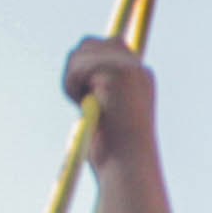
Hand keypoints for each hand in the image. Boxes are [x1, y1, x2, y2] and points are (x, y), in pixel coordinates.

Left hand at [62, 35, 158, 165]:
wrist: (129, 169)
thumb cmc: (115, 154)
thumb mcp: (108, 116)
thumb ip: (100, 92)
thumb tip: (79, 77)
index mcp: (140, 79)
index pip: (108, 47)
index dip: (86, 65)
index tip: (82, 92)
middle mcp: (138, 70)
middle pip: (91, 43)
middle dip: (75, 66)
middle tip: (77, 97)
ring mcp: (129, 69)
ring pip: (82, 52)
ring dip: (72, 77)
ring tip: (81, 103)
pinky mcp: (116, 73)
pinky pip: (78, 66)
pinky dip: (71, 84)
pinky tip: (81, 104)